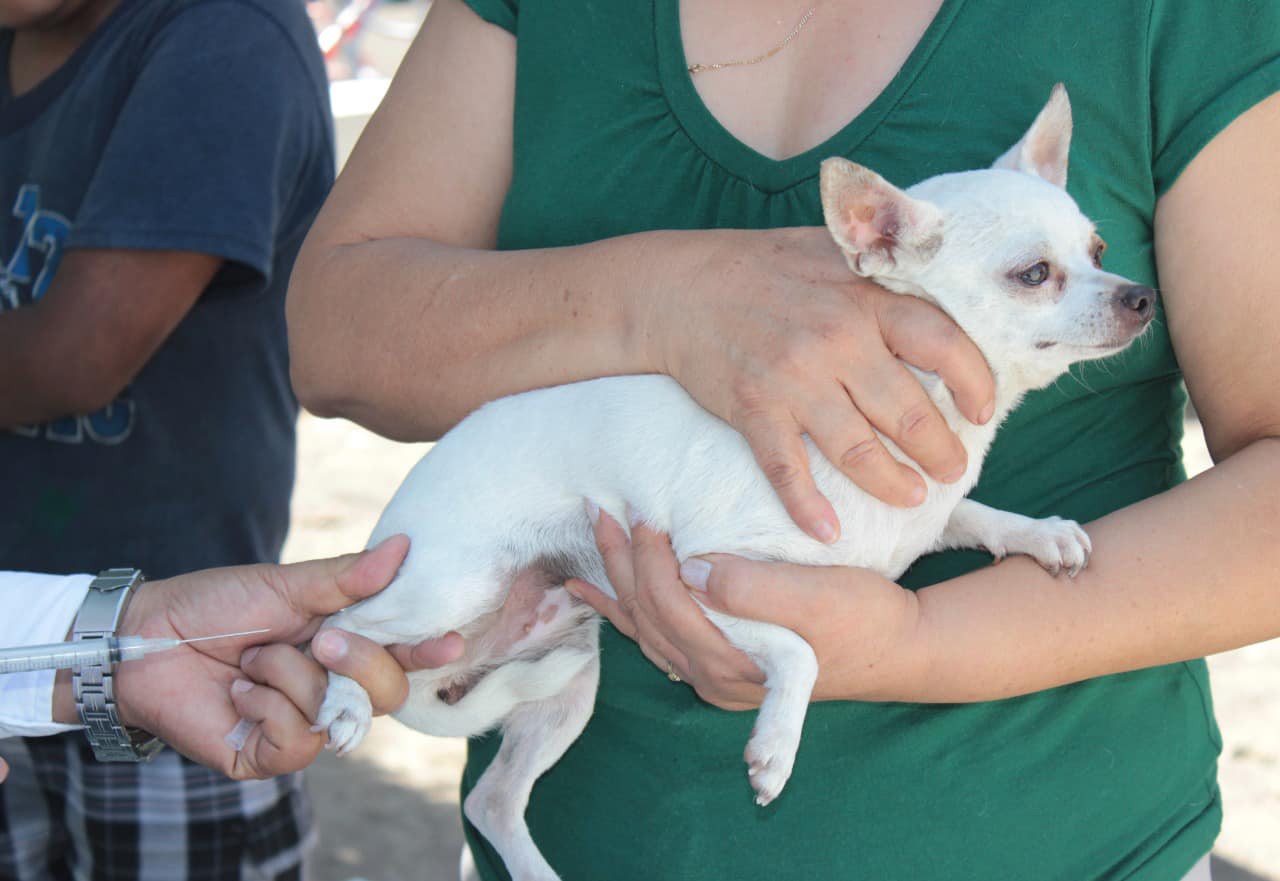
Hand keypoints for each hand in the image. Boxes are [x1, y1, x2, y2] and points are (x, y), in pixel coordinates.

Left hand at [52, 536, 462, 779]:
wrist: (144, 638)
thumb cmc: (215, 605)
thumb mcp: (285, 585)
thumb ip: (347, 578)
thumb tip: (404, 548)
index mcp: (344, 642)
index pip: (402, 652)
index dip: (430, 648)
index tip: (450, 638)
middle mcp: (331, 687)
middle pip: (388, 693)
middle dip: (361, 663)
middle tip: (322, 640)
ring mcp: (302, 725)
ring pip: (339, 716)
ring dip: (290, 678)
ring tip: (251, 660)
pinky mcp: (268, 755)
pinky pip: (298, 743)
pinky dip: (268, 709)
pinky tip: (240, 693)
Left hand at [568, 508, 925, 707]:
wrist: (898, 647)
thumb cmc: (865, 618)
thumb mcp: (819, 596)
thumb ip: (756, 588)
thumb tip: (695, 572)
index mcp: (735, 663)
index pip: (670, 608)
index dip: (651, 560)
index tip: (647, 513)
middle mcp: (714, 678)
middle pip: (647, 617)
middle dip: (622, 562)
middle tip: (608, 509)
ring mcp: (713, 676)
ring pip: (644, 627)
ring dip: (616, 579)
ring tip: (599, 533)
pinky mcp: (718, 661)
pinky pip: (655, 637)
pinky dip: (622, 609)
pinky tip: (594, 589)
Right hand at [649, 227, 993, 542]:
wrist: (677, 289)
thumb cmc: (759, 267)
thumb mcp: (830, 247)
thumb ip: (881, 269)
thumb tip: (941, 285)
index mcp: (864, 297)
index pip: (942, 343)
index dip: (974, 382)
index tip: (983, 410)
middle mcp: (835, 339)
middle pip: (908, 409)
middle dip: (940, 449)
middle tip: (952, 470)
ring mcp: (793, 378)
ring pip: (858, 448)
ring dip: (891, 481)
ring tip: (911, 496)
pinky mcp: (753, 409)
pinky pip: (786, 469)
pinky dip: (807, 506)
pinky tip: (828, 531)